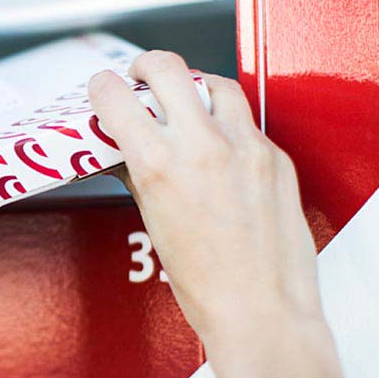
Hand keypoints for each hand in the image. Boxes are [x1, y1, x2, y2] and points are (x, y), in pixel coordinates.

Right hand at [87, 51, 343, 377]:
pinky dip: (227, 124)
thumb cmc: (206, 284)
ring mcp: (246, 147)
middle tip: (139, 76)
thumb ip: (139, 175)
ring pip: (215, 84)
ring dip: (193, 87)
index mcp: (161, 165)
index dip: (103, 87)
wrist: (261, 310)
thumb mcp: (153, 223)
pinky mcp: (275, 157)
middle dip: (145, 66)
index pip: (118, 98)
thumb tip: (127, 152)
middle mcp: (204, 146)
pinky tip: (219, 145)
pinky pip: (247, 121)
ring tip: (185, 102)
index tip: (103, 88)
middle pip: (168, 69)